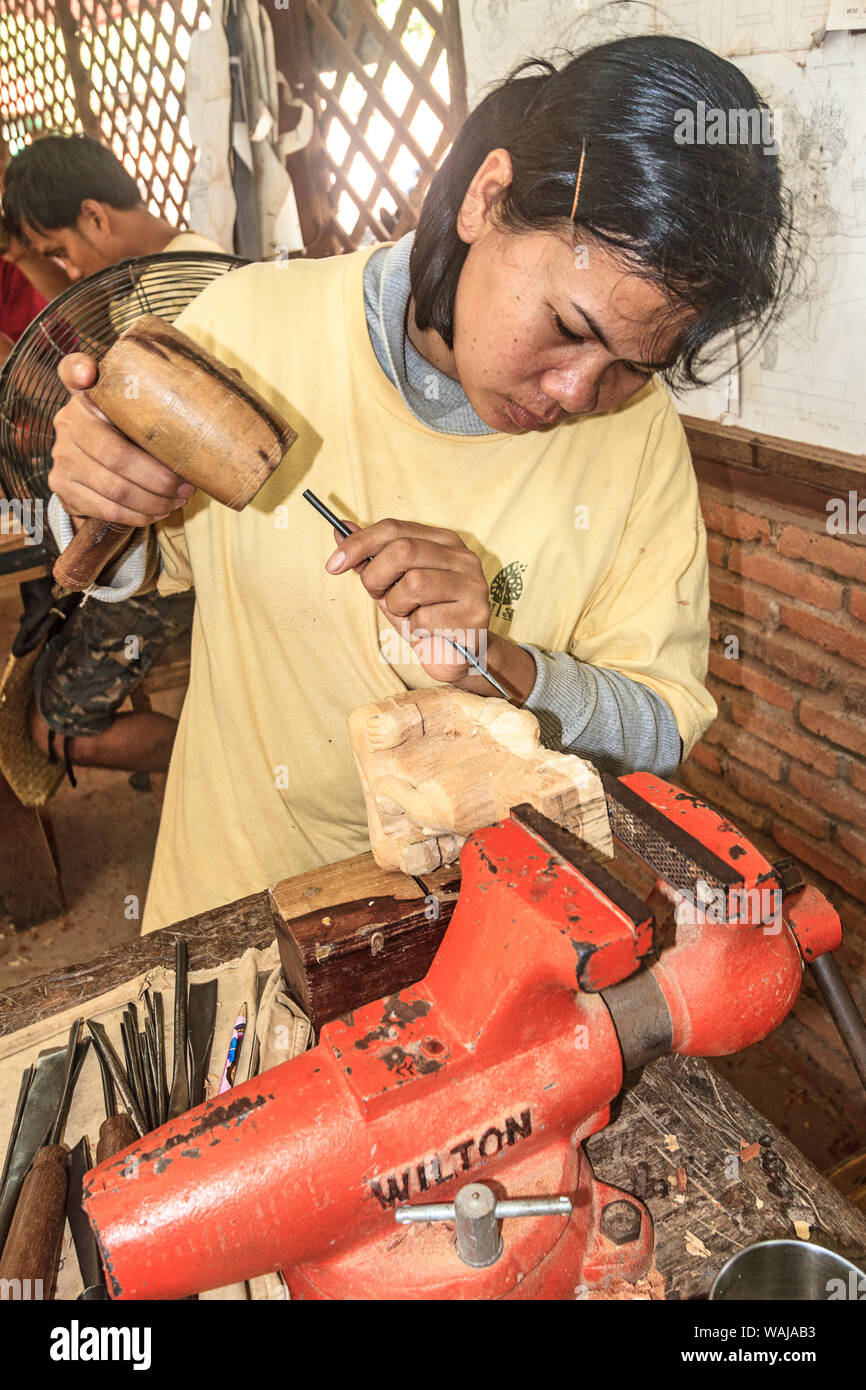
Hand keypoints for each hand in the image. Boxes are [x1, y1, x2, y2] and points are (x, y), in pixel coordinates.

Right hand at [50, 353, 194, 524]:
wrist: (98, 475)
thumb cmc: (134, 437)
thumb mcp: (148, 416)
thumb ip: (179, 397)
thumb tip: (234, 377)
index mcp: (90, 395)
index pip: (73, 370)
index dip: (79, 370)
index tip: (88, 372)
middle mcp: (70, 421)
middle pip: (115, 454)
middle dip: (159, 477)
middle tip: (186, 485)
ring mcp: (63, 456)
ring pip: (115, 486)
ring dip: (154, 500)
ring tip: (179, 500)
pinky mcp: (64, 486)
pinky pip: (106, 507)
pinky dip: (138, 514)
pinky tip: (157, 511)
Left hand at [325, 517, 491, 685]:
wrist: (455, 656)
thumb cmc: (423, 617)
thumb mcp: (391, 586)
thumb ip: (369, 557)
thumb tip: (338, 527)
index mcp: (442, 541)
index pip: (394, 528)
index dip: (359, 543)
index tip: (333, 564)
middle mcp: (462, 556)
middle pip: (402, 550)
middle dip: (376, 576)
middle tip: (378, 595)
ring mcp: (473, 584)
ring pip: (414, 583)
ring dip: (398, 606)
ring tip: (410, 615)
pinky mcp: (475, 614)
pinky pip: (425, 618)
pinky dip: (416, 629)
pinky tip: (428, 632)